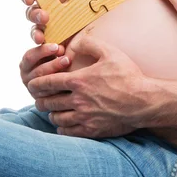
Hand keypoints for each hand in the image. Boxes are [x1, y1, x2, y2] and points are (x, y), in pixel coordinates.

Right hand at [20, 0, 100, 43]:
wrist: (108, 36)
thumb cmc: (96, 9)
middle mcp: (47, 14)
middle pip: (30, 12)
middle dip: (34, 14)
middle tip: (44, 17)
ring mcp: (48, 31)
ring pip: (34, 31)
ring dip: (37, 33)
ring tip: (44, 37)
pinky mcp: (53, 47)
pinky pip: (43, 50)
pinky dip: (47, 50)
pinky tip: (59, 50)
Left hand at [27, 36, 155, 137]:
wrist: (144, 101)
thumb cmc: (129, 76)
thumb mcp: (110, 52)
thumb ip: (89, 44)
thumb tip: (73, 44)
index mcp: (79, 80)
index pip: (46, 83)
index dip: (36, 83)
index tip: (33, 84)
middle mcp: (78, 100)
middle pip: (47, 102)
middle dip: (41, 99)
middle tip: (42, 97)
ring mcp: (84, 117)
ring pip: (56, 118)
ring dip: (52, 113)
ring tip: (54, 110)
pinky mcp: (91, 130)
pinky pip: (67, 132)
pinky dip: (62, 128)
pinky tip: (65, 124)